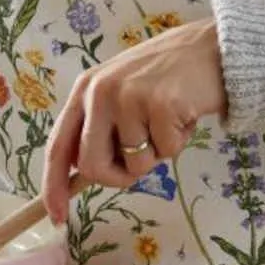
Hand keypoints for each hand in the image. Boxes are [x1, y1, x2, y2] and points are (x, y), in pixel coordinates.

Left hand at [42, 18, 226, 222]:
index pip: (58, 146)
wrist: (210, 49)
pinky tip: (184, 114)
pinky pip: (166, 151)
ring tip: (168, 120)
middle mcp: (100, 92)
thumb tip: (80, 175)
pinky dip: (179, 142)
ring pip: (135, 164)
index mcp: (85, 90)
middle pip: (92, 166)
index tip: (57, 216)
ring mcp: (129, 97)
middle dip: (118, 177)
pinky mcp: (160, 104)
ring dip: (158, 153)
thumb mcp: (121, 95)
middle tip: (142, 162)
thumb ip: (100, 129)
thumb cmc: (167, 77)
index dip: (54, 185)